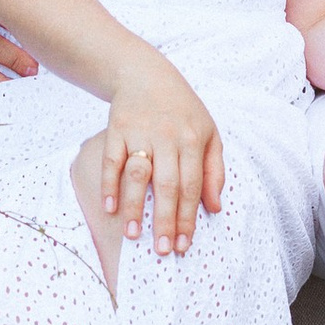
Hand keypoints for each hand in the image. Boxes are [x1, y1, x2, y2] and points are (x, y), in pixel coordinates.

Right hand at [94, 57, 224, 256]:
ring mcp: (140, 133)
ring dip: (136, 207)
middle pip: (168, 186)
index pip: (192, 186)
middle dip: (166, 221)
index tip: (185, 245)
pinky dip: (110, 185)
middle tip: (163, 251)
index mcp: (192, 140)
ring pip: (138, 175)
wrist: (145, 74)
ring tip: (134, 236)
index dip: (189, 218)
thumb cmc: (182, 110)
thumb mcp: (208, 133)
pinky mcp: (117, 129)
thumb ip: (214, 170)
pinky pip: (112, 161)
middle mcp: (168, 137)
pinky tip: (109, 208)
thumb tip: (215, 207)